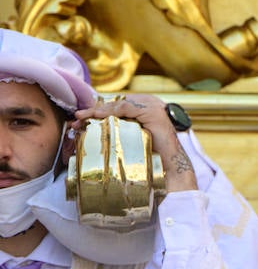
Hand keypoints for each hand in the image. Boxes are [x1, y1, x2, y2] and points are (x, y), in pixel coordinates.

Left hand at [75, 94, 196, 191]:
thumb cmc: (150, 154)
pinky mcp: (153, 112)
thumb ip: (119, 127)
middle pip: (116, 102)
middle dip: (95, 110)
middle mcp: (150, 102)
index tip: (81, 118)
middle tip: (78, 118)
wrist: (168, 166)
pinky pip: (126, 108)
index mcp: (145, 106)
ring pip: (119, 103)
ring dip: (98, 110)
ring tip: (83, 118)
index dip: (98, 109)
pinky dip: (110, 111)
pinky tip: (98, 116)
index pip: (117, 103)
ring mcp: (153, 106)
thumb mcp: (131, 136)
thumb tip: (93, 124)